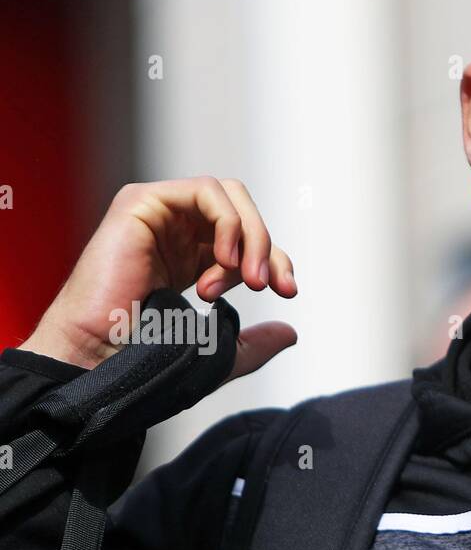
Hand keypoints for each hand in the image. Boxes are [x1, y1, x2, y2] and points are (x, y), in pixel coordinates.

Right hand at [20, 177, 296, 380]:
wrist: (102, 357)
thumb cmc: (142, 355)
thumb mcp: (217, 351)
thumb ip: (253, 342)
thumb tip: (290, 333)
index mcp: (191, 257)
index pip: (247, 240)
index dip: (275, 259)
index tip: (287, 292)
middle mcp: (175, 230)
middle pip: (242, 210)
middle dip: (266, 245)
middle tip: (265, 285)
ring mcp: (158, 213)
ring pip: (229, 196)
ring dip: (251, 236)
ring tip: (247, 279)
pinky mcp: (142, 203)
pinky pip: (205, 192)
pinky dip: (228, 223)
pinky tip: (225, 261)